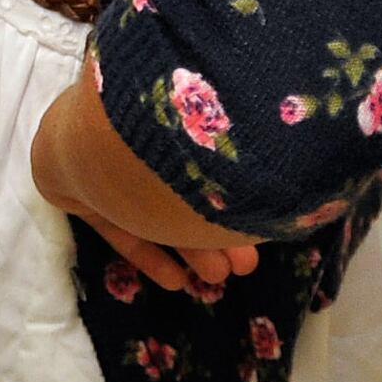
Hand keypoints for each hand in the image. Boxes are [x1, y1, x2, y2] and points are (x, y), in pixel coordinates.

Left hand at [30, 64, 261, 299]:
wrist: (107, 137)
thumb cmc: (180, 136)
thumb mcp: (232, 154)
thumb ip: (259, 168)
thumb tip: (311, 174)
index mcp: (175, 101)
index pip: (206, 157)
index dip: (233, 197)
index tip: (261, 224)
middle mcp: (137, 123)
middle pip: (178, 189)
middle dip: (215, 230)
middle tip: (244, 263)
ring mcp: (99, 154)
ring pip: (151, 211)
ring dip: (189, 247)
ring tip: (220, 277)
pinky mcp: (70, 184)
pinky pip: (113, 224)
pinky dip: (145, 251)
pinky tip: (175, 280)